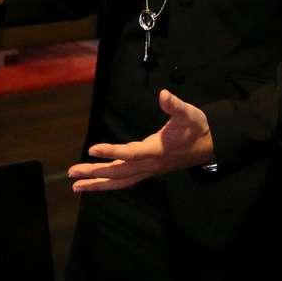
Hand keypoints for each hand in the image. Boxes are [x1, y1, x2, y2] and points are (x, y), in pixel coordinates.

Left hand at [68, 90, 213, 191]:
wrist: (209, 145)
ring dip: (98, 184)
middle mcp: (150, 164)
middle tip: (72, 173)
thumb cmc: (196, 127)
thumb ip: (175, 105)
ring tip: (76, 186)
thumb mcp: (189, 113)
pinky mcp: (147, 170)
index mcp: (157, 150)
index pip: (131, 153)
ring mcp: (148, 170)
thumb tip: (164, 94)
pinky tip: (95, 183)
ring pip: (120, 180)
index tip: (92, 149)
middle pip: (119, 172)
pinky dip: (109, 183)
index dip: (111, 152)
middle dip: (95, 174)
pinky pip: (125, 180)